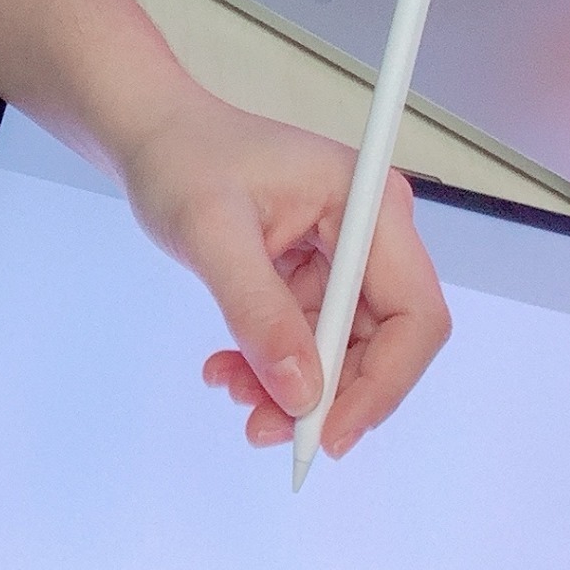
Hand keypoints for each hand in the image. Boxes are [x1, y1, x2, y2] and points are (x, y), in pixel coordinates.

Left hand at [118, 90, 450, 457]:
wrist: (154, 137)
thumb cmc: (183, 158)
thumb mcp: (212, 234)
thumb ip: (259, 312)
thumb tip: (302, 394)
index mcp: (365, 202)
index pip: (414, 312)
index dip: (384, 382)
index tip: (328, 433)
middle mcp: (369, 230)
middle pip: (384, 342)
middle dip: (328, 394)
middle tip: (265, 427)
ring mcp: (344, 254)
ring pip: (343, 352)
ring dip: (293, 387)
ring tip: (232, 386)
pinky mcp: (317, 274)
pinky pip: (312, 342)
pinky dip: (274, 365)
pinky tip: (230, 368)